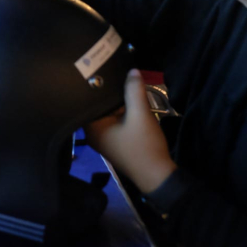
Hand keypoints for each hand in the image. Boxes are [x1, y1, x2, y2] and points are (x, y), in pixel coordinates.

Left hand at [84, 69, 176, 193]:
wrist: (158, 176)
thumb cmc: (144, 146)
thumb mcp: (140, 115)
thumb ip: (134, 91)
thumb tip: (132, 70)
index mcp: (92, 128)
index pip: (88, 102)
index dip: (95, 87)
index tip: (99, 70)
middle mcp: (93, 134)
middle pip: (99, 107)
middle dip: (109, 93)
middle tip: (113, 72)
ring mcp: (105, 139)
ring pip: (109, 113)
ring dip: (118, 103)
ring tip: (123, 81)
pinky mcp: (115, 142)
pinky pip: (115, 121)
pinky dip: (121, 112)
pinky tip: (130, 100)